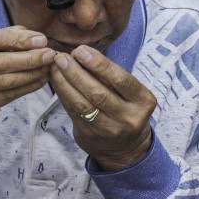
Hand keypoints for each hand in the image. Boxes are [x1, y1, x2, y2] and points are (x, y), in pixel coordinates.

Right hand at [0, 26, 53, 153]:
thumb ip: (5, 37)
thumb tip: (34, 36)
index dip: (18, 39)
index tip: (41, 39)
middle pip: (0, 61)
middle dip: (29, 57)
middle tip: (50, 54)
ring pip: (6, 79)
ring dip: (32, 73)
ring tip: (48, 67)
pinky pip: (8, 94)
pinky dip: (28, 87)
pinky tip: (40, 80)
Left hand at [50, 46, 154, 169]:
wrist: (123, 147)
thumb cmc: (124, 107)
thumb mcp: (129, 93)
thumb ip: (110, 75)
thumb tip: (80, 51)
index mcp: (143, 101)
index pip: (121, 80)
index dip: (99, 64)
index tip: (81, 50)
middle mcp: (128, 117)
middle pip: (99, 93)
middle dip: (77, 72)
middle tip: (62, 57)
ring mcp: (109, 129)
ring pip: (82, 103)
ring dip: (65, 82)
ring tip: (55, 66)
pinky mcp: (90, 135)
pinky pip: (72, 110)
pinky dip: (61, 92)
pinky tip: (54, 79)